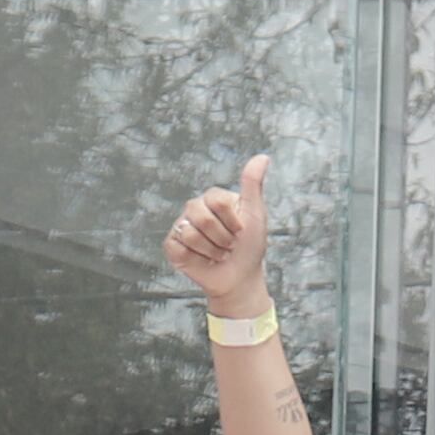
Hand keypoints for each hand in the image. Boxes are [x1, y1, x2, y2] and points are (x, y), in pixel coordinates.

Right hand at [167, 153, 273, 314]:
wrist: (239, 278)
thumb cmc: (250, 246)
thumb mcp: (255, 214)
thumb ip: (253, 185)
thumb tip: (263, 156)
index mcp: (213, 198)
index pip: (218, 201)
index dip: (234, 222)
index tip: (241, 230)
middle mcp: (194, 208)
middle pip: (203, 217)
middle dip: (223, 238)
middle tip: (229, 245)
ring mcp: (181, 225)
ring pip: (190, 234)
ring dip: (212, 251)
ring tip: (217, 253)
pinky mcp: (172, 244)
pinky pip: (178, 246)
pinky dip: (196, 258)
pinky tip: (202, 260)